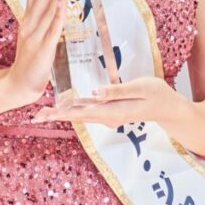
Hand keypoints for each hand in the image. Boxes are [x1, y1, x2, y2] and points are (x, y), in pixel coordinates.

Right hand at [0, 0, 71, 104]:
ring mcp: (36, 36)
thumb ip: (41, 16)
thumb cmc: (30, 58)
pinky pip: (52, 30)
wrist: (19, 84)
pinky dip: (57, 16)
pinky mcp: (44, 49)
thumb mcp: (33, 32)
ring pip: (47, 10)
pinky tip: (62, 4)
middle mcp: (30, 23)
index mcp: (28, 18)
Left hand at [31, 77, 184, 127]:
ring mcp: (108, 115)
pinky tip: (64, 105)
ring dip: (62, 113)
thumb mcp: (140, 88)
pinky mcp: (110, 110)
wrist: (170, 109)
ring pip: (80, 114)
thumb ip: (116, 91)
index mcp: (113, 111)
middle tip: (35, 115)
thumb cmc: (158, 95)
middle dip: (55, 115)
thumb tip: (93, 93)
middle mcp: (107, 116)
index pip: (82, 112)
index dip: (61, 112)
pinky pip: (89, 110)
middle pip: (76, 116)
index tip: (45, 114)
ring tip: (43, 112)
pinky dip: (74, 108)